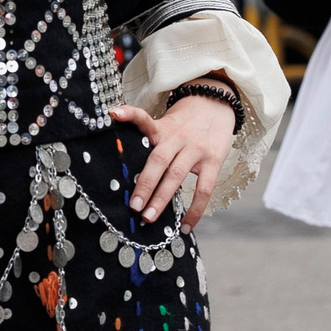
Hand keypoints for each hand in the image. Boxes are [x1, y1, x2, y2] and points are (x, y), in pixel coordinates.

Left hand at [110, 96, 235, 231]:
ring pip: (177, 176)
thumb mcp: (165, 122)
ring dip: (162, 199)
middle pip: (158, 160)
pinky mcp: (214, 161)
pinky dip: (195, 210)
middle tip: (133, 206)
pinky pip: (204, 189)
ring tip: (149, 217)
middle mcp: (178, 138)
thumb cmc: (185, 121)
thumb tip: (126, 165)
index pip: (143, 118)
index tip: (114, 114)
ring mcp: (196, 149)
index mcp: (162, 128)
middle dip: (144, 184)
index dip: (129, 115)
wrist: (216, 105)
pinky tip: (186, 226)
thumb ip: (149, 139)